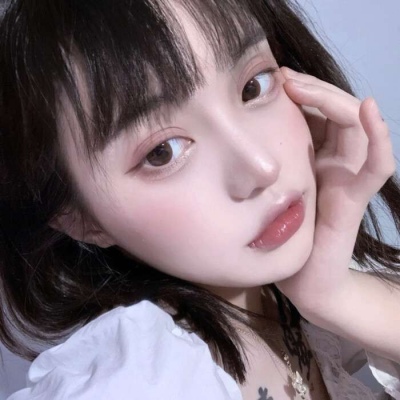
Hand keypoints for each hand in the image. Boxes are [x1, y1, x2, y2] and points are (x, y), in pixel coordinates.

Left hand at [277, 67, 395, 317]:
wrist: (302, 279)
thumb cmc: (282, 235)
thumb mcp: (269, 186)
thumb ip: (266, 162)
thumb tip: (240, 131)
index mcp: (315, 158)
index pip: (318, 113)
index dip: (303, 92)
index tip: (275, 79)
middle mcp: (334, 163)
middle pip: (337, 113)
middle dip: (314, 90)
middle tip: (285, 78)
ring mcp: (347, 179)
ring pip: (355, 129)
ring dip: (334, 102)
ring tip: (304, 87)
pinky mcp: (354, 200)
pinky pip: (376, 167)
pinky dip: (378, 139)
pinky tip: (370, 110)